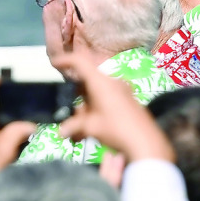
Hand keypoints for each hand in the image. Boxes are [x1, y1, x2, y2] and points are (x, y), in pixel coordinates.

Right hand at [52, 53, 173, 162]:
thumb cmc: (116, 129)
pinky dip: (95, 111)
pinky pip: (105, 100)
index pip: (81, 62)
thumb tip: (61, 131)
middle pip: (87, 81)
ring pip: (95, 93)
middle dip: (76, 97)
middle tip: (70, 113)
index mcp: (101, 82)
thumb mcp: (91, 128)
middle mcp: (111, 82)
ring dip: (85, 109)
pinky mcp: (126, 100)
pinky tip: (91, 131)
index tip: (54, 63)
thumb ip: (74, 126)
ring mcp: (120, 90)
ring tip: (79, 131)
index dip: (66, 60)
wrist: (145, 141)